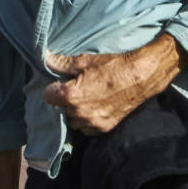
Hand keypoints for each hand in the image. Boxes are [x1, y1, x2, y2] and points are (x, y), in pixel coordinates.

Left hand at [42, 34, 184, 134]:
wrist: (140, 77)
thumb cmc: (113, 66)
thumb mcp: (85, 61)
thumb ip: (62, 63)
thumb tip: (46, 60)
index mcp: (70, 96)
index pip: (47, 96)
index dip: (53, 88)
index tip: (60, 83)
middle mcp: (78, 113)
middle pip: (60, 111)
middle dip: (64, 102)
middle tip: (75, 90)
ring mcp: (92, 123)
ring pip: (73, 122)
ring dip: (75, 113)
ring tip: (85, 100)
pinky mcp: (104, 128)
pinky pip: (87, 129)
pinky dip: (87, 121)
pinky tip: (94, 108)